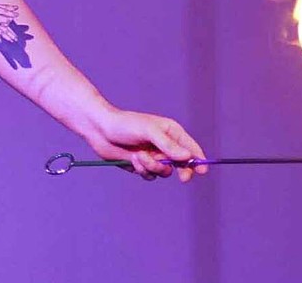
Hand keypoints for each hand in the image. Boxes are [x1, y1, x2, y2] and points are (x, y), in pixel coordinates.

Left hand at [87, 108, 207, 182]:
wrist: (99, 130)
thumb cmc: (124, 124)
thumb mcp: (149, 131)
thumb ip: (168, 144)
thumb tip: (188, 156)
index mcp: (170, 132)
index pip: (191, 147)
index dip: (198, 159)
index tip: (202, 170)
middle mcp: (164, 145)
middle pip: (183, 164)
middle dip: (182, 170)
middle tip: (182, 177)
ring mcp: (153, 156)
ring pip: (164, 172)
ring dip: (153, 167)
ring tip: (139, 156)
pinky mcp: (141, 165)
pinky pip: (150, 175)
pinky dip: (143, 170)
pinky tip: (133, 159)